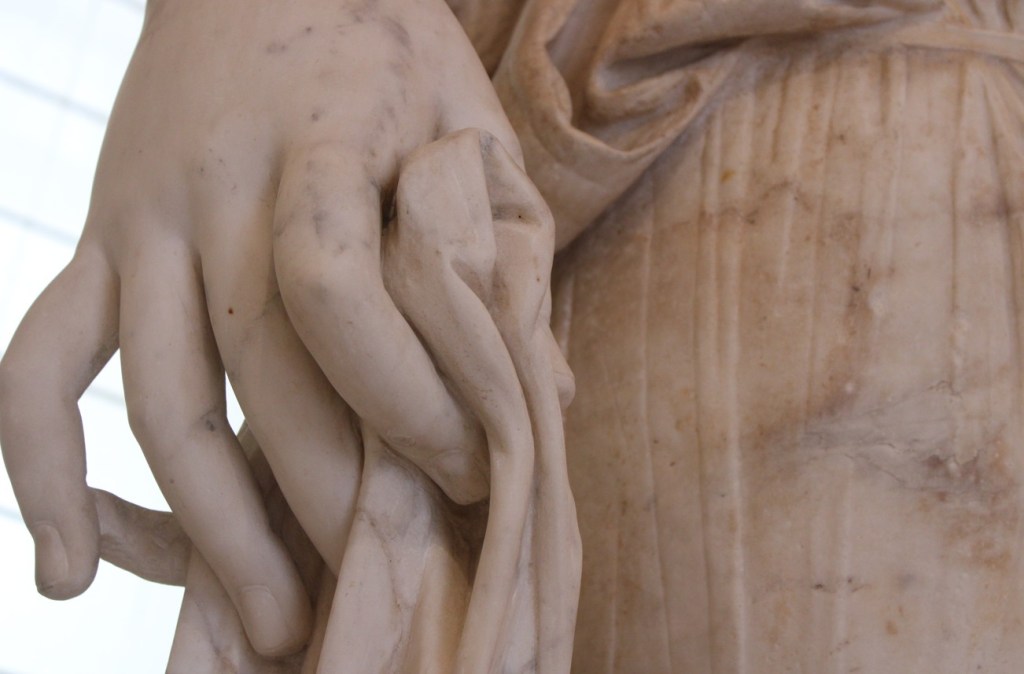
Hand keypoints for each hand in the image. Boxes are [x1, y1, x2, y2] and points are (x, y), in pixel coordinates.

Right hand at [0, 0, 518, 656]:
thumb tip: (538, 394)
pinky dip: (37, 474)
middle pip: (253, 372)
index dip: (401, 401)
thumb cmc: (389, 51)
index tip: (461, 469)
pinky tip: (65, 575)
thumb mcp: (472, 125)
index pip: (335, 293)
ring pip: (152, 399)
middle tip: (384, 580)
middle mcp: (211, 187)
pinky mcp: (92, 242)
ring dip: (211, 528)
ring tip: (276, 621)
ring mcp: (136, 219)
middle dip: (324, 495)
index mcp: (323, 143)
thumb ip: (503, 249)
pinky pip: (34, 368)